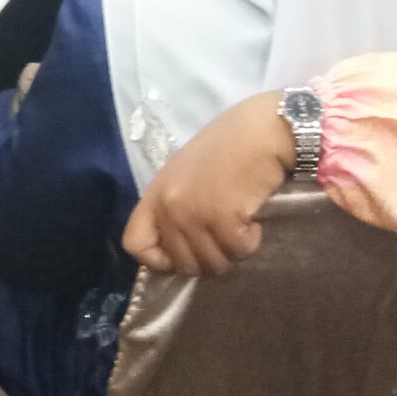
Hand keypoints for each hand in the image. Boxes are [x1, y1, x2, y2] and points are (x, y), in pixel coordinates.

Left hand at [123, 90, 293, 276]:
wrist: (261, 130)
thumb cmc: (228, 148)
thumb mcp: (185, 176)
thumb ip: (176, 209)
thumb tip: (182, 251)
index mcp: (156, 194)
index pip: (135, 244)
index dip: (159, 260)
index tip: (187, 252)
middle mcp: (169, 206)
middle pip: (183, 264)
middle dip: (209, 260)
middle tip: (226, 238)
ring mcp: (194, 213)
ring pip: (214, 264)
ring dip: (233, 252)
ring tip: (241, 226)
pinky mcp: (223, 218)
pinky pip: (238, 251)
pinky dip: (250, 242)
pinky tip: (254, 221)